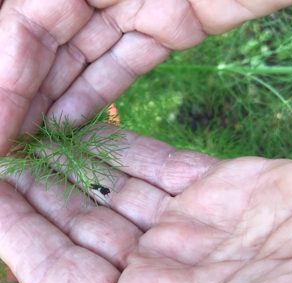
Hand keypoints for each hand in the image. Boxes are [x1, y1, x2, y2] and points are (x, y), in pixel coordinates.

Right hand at [0, 0, 291, 154]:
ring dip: (54, 103)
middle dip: (22, 99)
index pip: (20, 28)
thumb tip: (7, 52)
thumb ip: (43, 17)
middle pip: (43, 48)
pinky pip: (121, 64)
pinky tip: (72, 124)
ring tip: (35, 145)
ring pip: (80, 60)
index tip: (0, 136)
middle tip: (10, 148)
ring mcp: (130, 7)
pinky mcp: (164, 28)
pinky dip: (96, 94)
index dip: (4, 85)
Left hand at [1, 129, 291, 282]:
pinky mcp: (218, 190)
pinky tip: (98, 134)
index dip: (20, 235)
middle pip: (85, 227)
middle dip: (43, 194)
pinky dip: (129, 150)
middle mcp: (162, 271)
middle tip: (9, 159)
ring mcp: (189, 226)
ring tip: (42, 141)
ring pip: (118, 190)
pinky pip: (161, 165)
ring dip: (79, 167)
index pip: (61, 273)